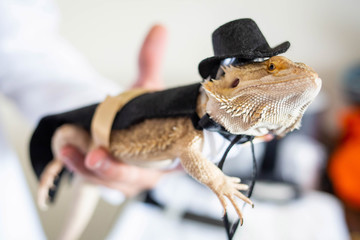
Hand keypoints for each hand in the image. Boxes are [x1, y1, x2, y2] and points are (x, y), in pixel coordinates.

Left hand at [60, 25, 167, 196]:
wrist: (121, 125)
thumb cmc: (139, 112)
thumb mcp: (145, 87)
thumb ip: (150, 61)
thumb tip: (159, 29)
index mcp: (168, 151)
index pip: (173, 162)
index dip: (165, 164)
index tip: (151, 161)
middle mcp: (150, 170)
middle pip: (135, 178)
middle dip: (115, 170)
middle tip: (96, 157)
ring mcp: (127, 179)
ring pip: (109, 182)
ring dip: (87, 169)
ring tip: (69, 149)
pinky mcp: (106, 180)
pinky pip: (93, 180)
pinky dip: (78, 167)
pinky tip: (65, 151)